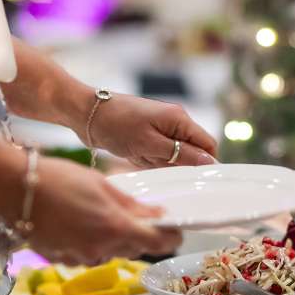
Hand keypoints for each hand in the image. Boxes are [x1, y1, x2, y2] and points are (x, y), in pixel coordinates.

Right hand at [26, 157, 180, 263]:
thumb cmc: (57, 178)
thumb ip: (132, 204)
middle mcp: (100, 248)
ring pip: (109, 252)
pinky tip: (76, 222)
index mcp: (116, 228)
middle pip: (134, 249)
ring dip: (111, 237)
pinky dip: (88, 241)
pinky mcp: (61, 259)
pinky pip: (85, 254)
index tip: (174, 230)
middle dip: (139, 234)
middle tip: (134, 214)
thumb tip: (158, 214)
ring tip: (96, 212)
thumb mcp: (101, 184)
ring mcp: (79, 257)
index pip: (159, 242)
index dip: (171, 237)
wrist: (12, 188)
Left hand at [89, 95, 218, 167]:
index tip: (197, 180)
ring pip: (171, 156)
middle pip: (189, 152)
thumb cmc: (116, 125)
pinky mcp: (148, 136)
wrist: (85, 114)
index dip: (207, 163)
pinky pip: (156, 155)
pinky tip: (132, 152)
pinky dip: (146, 159)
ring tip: (137, 152)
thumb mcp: (150, 144)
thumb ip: (181, 154)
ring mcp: (160, 129)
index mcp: (179, 119)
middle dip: (174, 163)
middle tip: (152, 160)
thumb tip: (209, 161)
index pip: (207, 144)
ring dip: (156, 162)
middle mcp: (174, 122)